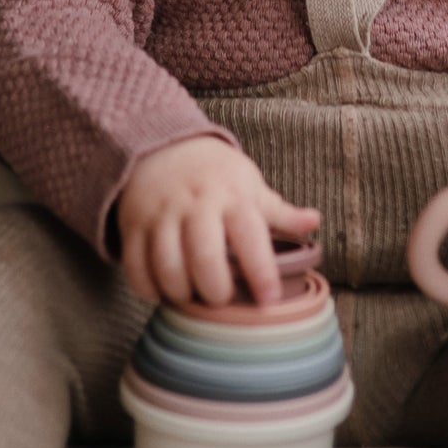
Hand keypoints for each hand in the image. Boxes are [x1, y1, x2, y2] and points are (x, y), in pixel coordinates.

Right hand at [117, 136, 320, 306]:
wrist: (160, 146)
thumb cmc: (215, 174)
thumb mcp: (249, 184)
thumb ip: (279, 211)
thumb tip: (314, 222)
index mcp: (232, 196)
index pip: (250, 237)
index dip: (261, 273)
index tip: (269, 301)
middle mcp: (196, 204)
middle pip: (204, 257)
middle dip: (215, 290)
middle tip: (222, 299)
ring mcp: (161, 214)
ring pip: (167, 266)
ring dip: (181, 292)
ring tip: (193, 296)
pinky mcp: (133, 225)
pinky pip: (135, 267)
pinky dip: (148, 288)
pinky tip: (163, 291)